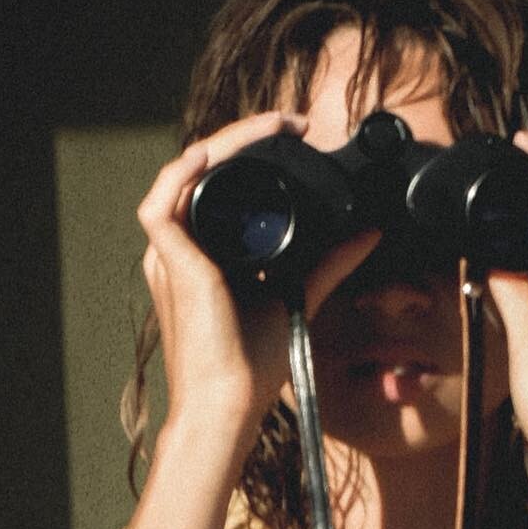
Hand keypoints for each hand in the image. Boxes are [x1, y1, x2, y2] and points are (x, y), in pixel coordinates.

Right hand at [138, 111, 379, 464]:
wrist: (231, 405)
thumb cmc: (253, 366)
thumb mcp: (299, 295)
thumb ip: (329, 262)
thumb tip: (367, 233)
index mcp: (204, 254)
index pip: (221, 184)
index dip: (251, 151)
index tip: (294, 134)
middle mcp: (181, 250)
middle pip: (203, 171)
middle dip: (242, 138)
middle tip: (288, 122)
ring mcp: (170, 257)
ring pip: (183, 176)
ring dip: (220, 144)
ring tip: (264, 127)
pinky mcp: (169, 266)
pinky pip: (160, 206)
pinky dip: (180, 176)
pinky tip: (208, 155)